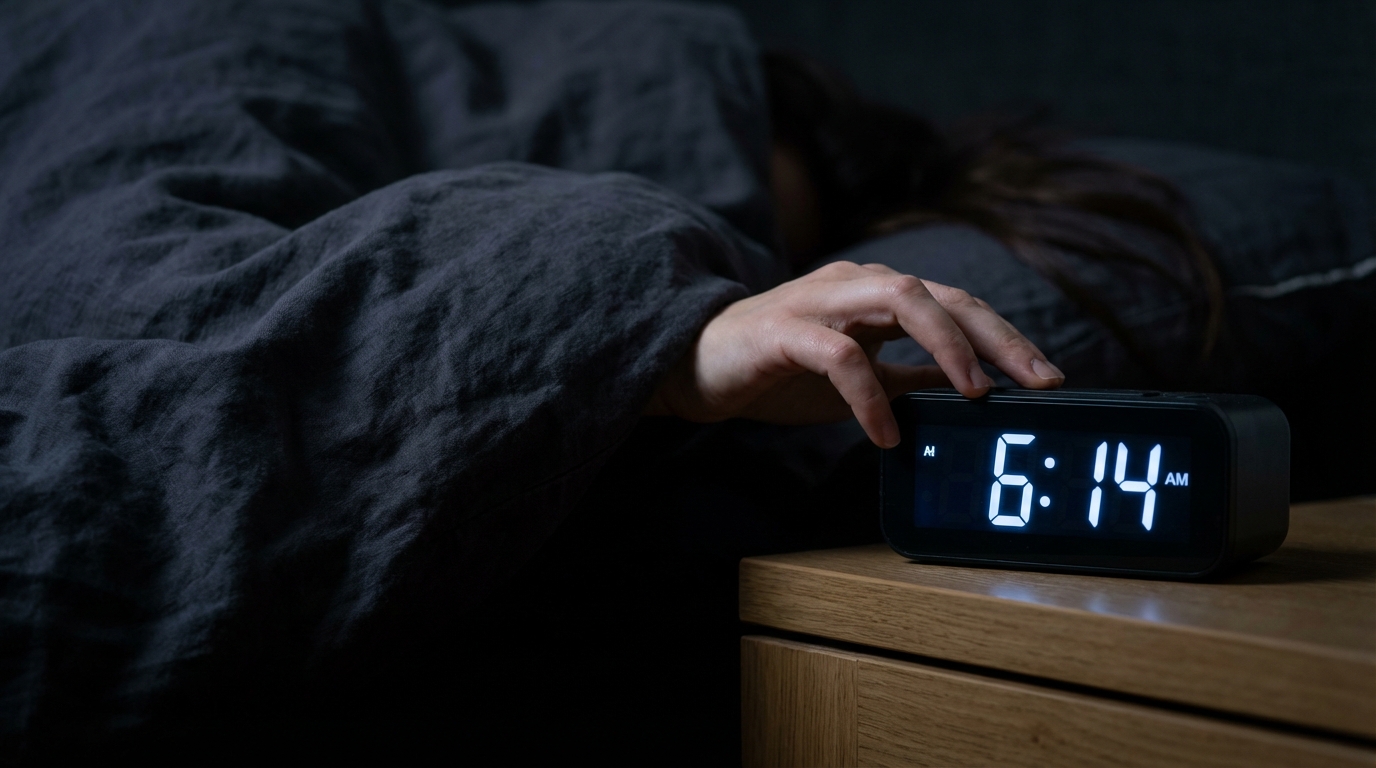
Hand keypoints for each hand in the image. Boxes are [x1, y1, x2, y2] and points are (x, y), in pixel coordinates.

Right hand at [645, 261, 1064, 447]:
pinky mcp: (782, 330)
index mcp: (877, 295)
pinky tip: (885, 434)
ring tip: (977, 395)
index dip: (1006, 338)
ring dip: (947, 345)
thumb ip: (909, 377)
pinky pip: (838, 354)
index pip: (956, 305)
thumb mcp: (859, 374)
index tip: (1049, 380)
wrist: (693, 365)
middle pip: (942, 294)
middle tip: (1038, 383)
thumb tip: (969, 394)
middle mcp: (855, 286)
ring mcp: (818, 302)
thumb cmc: (776, 368)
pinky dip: (869, 394)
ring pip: (900, 298)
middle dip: (997, 337)